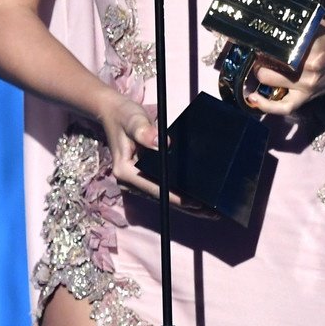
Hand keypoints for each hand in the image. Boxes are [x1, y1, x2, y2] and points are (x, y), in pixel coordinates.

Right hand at [98, 91, 214, 216]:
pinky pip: (163, 189)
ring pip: (164, 197)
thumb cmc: (123, 115)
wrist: (112, 112)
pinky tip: (196, 198)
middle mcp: (129, 182)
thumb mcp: (133, 120)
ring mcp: (136, 181)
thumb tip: (162, 144)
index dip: (175, 197)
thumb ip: (145, 132)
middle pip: (161, 198)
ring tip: (209, 210)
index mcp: (125, 172)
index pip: (155, 189)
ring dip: (185, 203)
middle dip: (186, 206)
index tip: (195, 202)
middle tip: (212, 212)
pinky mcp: (143, 177)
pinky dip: (179, 194)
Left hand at [247, 20, 324, 115]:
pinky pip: (286, 107)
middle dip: (258, 60)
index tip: (252, 39)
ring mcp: (308, 86)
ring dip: (258, 78)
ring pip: (274, 85)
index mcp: (311, 48)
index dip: (262, 44)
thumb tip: (268, 22)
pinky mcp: (309, 97)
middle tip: (252, 53)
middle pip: (272, 66)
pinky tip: (254, 99)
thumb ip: (294, 28)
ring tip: (250, 71)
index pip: (278, 48)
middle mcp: (309, 69)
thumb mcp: (315, 26)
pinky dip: (268, 106)